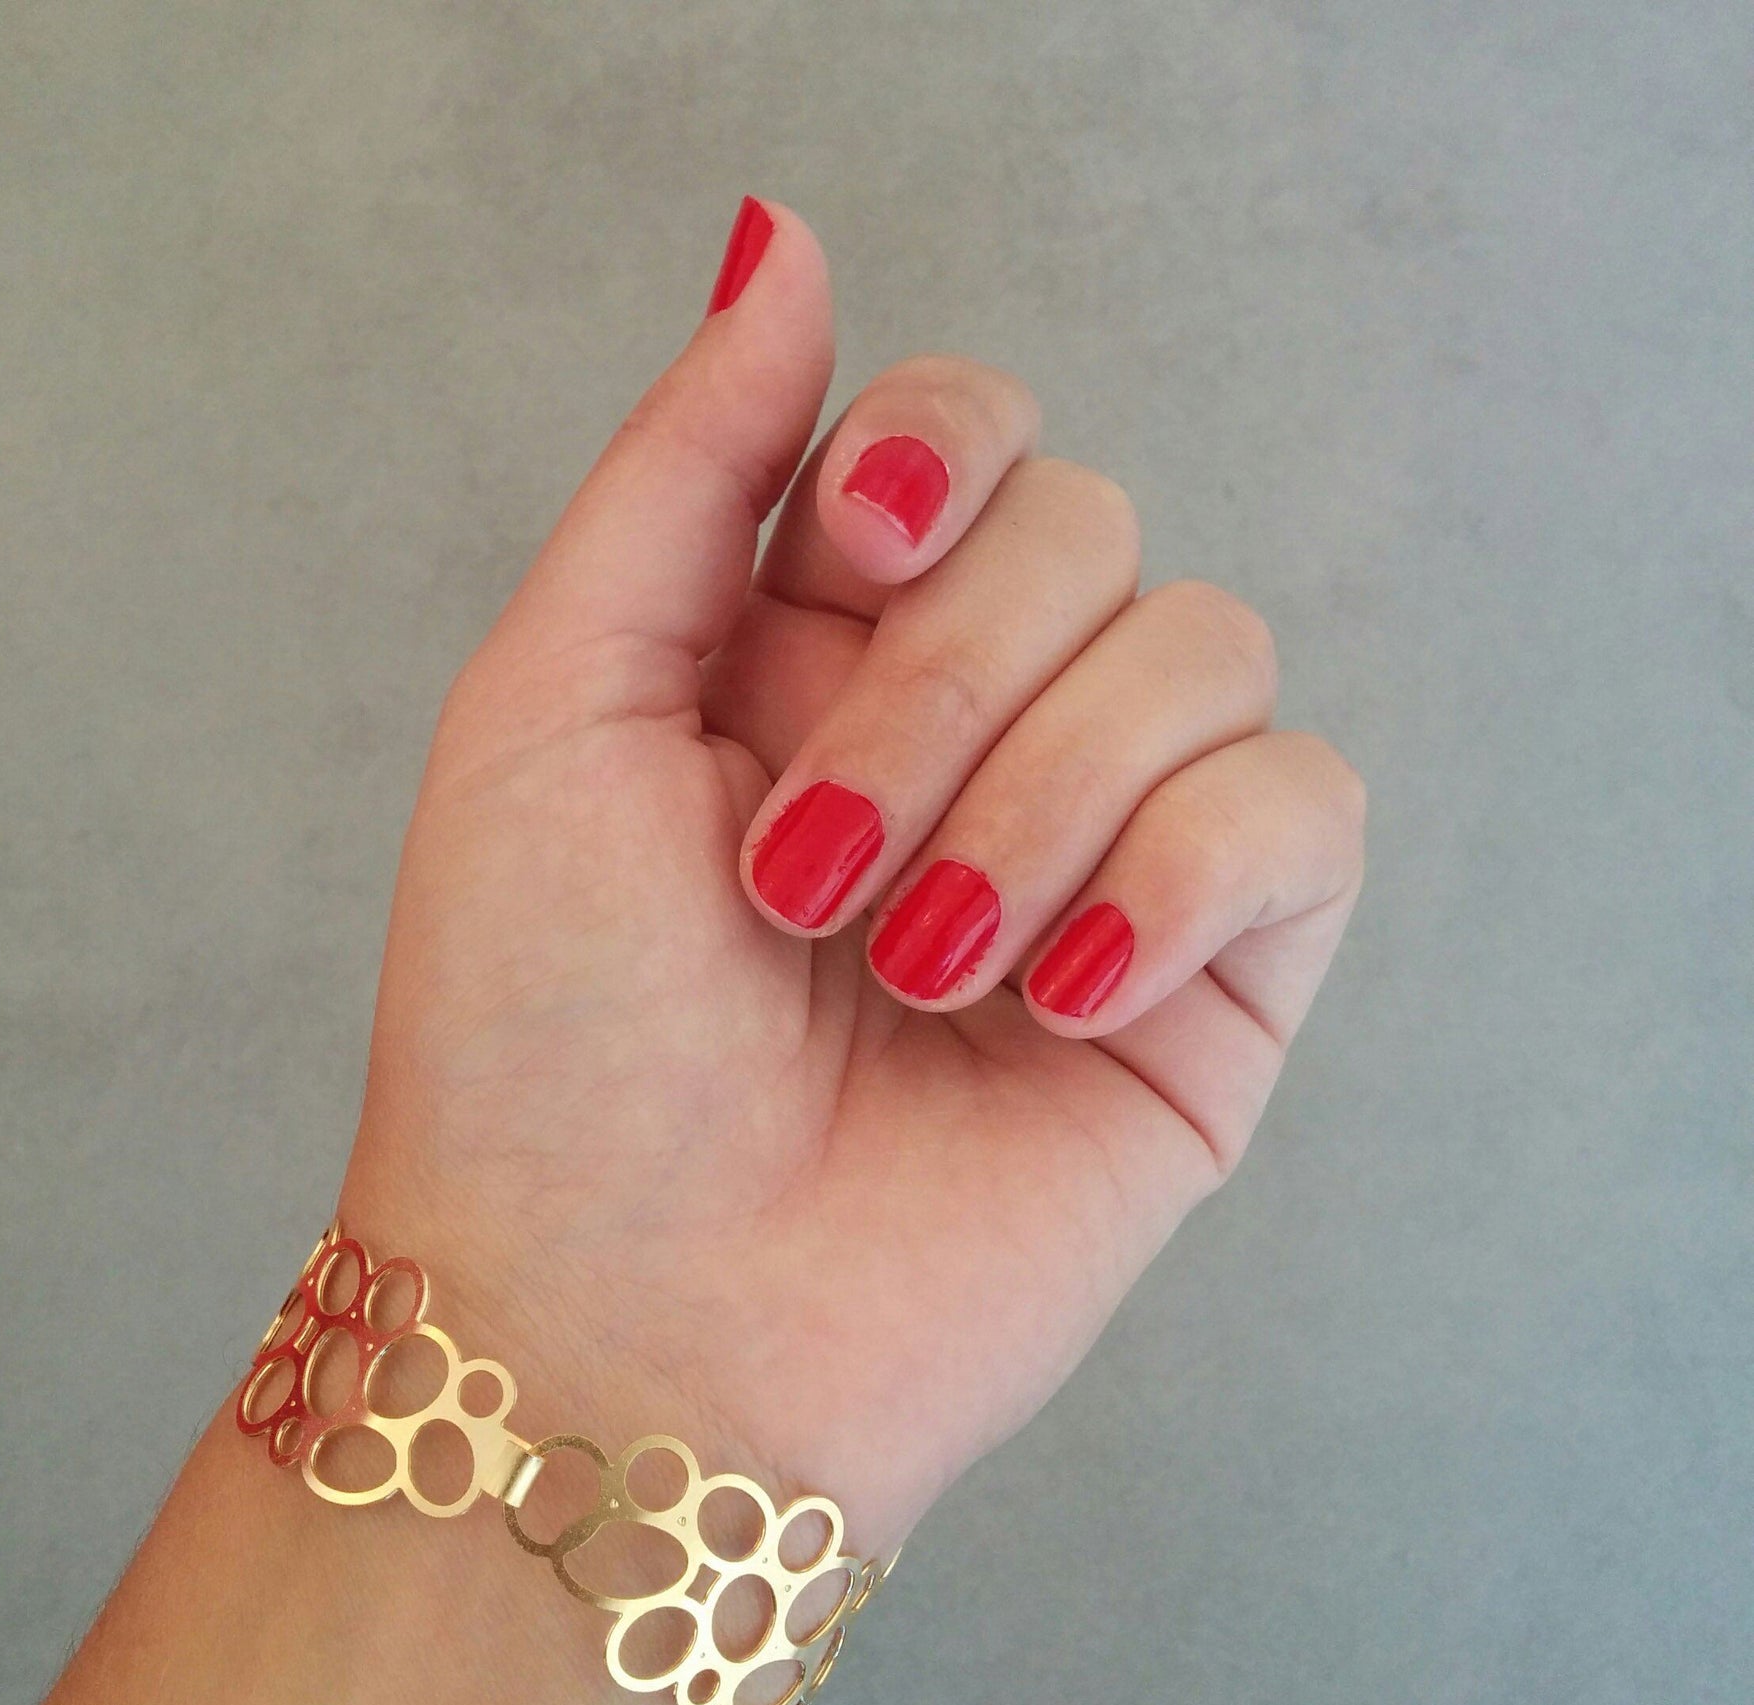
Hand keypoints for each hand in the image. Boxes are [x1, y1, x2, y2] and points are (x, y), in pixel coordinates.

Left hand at [340, 200, 1363, 1554]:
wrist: (622, 1327)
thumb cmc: (543, 1040)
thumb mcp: (555, 706)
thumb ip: (686, 467)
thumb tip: (787, 235)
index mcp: (816, 658)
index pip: (967, 433)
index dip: (935, 452)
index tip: (843, 554)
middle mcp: (971, 740)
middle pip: (1089, 529)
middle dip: (947, 690)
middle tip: (803, 881)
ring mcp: (1098, 864)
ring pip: (1206, 652)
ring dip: (1043, 797)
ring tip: (911, 968)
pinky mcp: (1207, 995)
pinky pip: (1303, 817)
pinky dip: (1186, 877)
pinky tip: (1056, 998)